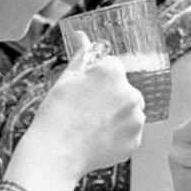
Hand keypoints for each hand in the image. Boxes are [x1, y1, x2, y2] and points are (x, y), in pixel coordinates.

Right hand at [20, 31, 145, 178]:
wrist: (55, 155)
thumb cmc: (56, 114)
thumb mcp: (66, 79)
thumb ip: (81, 56)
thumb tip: (82, 35)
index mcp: (113, 72)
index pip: (113, 67)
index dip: (97, 80)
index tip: (86, 92)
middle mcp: (131, 93)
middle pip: (124, 89)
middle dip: (110, 97)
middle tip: (87, 112)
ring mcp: (135, 119)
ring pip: (129, 112)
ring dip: (117, 117)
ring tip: (92, 127)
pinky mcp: (136, 141)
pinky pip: (129, 134)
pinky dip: (118, 137)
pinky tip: (98, 140)